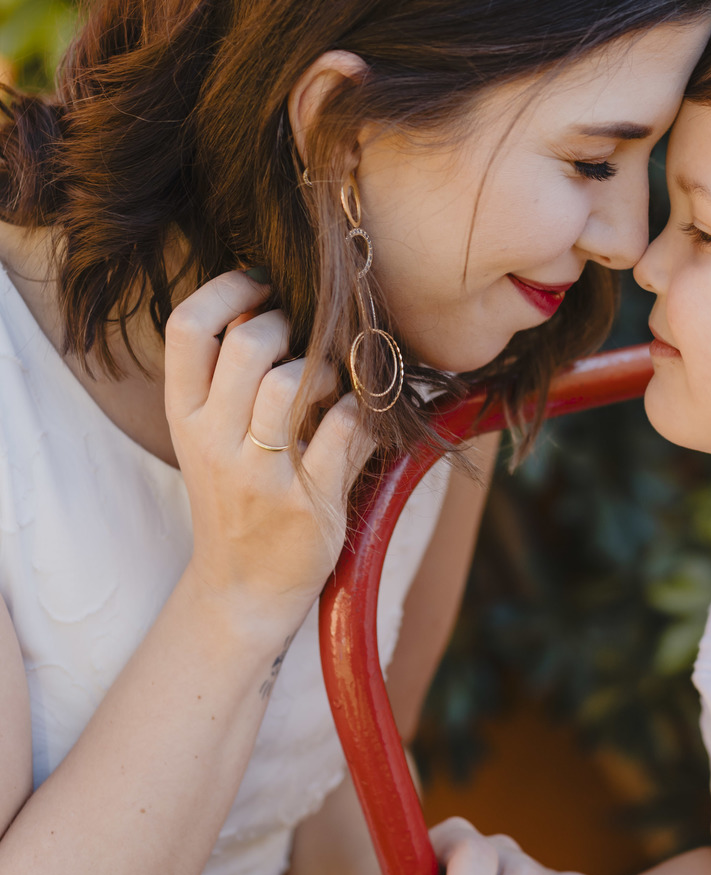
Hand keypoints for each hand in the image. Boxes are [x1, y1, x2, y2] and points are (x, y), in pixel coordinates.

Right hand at [165, 271, 371, 640]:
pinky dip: (361, 411)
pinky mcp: (308, 501)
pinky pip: (346, 429)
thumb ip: (227, 376)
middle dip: (285, 324)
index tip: (261, 285)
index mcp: (184, 415)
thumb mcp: (208, 436)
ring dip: (325, 368)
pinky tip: (357, 417)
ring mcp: (260, 473)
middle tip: (303, 339)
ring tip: (328, 383)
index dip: (228, 289)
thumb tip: (272, 298)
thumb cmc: (234, 496)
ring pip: (292, 382)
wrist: (241, 589)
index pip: (185, 326)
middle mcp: (212, 441)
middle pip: (246, 343)